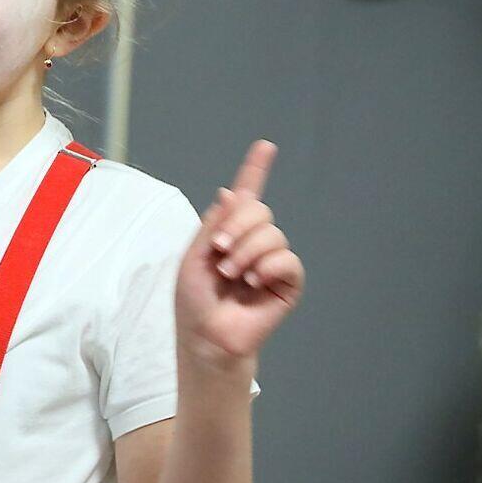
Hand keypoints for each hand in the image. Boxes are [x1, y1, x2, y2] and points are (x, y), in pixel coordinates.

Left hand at [175, 140, 304, 365]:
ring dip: (246, 252)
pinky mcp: (287, 282)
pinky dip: (267, 266)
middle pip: (259, 209)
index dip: (255, 170)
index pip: (246, 195)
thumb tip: (230, 193)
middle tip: (218, 251)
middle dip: (236, 226)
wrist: (206, 335)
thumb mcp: (194, 255)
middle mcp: (253, 242)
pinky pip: (287, 259)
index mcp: (228, 232)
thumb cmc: (195, 300)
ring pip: (272, 233)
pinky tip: (253, 282)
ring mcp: (272, 261)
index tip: (265, 146)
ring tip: (231, 275)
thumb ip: (213, 224)